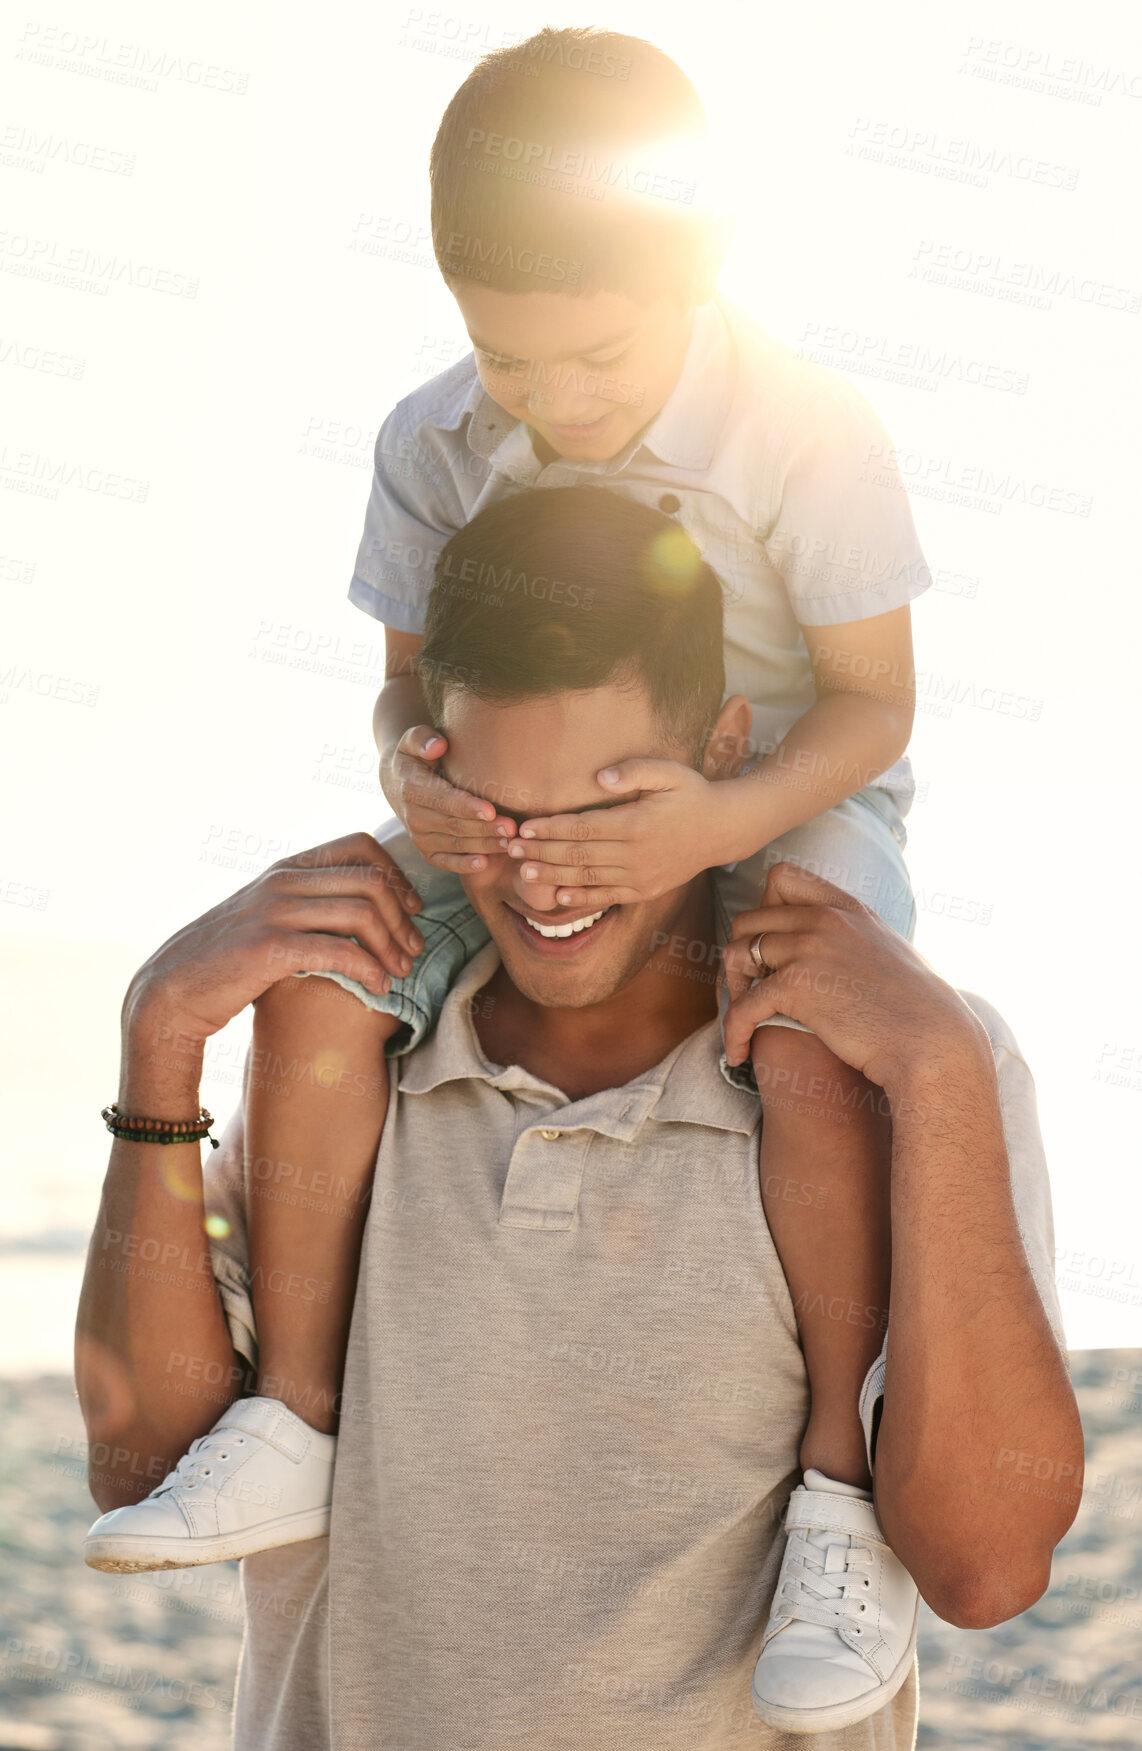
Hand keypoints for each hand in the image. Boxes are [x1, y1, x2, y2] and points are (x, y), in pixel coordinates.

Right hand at [124, 832, 425, 1048]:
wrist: (173, 989)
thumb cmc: (228, 960)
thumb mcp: (267, 917)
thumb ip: (306, 904)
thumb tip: (360, 908)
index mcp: (286, 869)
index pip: (359, 846)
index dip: (397, 876)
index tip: (413, 910)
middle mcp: (282, 882)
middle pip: (370, 880)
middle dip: (403, 917)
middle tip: (414, 950)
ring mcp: (274, 911)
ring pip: (361, 912)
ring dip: (391, 945)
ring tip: (400, 972)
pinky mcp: (269, 947)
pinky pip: (338, 950)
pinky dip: (368, 969)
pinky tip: (378, 988)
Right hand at [385, 725, 519, 872]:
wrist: (397, 781)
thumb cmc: (416, 755)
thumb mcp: (413, 739)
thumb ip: (423, 739)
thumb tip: (438, 746)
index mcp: (411, 789)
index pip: (443, 800)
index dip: (467, 807)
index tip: (491, 810)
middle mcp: (413, 817)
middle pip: (454, 825)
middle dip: (484, 829)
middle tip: (512, 828)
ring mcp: (419, 837)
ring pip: (455, 844)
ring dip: (483, 846)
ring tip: (510, 843)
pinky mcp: (426, 851)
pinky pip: (445, 861)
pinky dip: (463, 865)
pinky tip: (484, 863)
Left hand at [506, 760, 723, 907]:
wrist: (724, 829)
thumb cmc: (692, 794)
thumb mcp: (670, 772)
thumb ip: (634, 771)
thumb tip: (598, 776)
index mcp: (637, 823)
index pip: (583, 826)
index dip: (551, 827)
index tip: (524, 825)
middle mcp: (636, 854)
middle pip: (579, 854)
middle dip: (542, 851)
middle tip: (511, 849)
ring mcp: (641, 876)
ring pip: (587, 878)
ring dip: (553, 875)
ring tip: (524, 872)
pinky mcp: (645, 891)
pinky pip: (607, 896)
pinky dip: (580, 898)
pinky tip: (557, 896)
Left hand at [722, 862, 990, 1096]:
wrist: (933, 1042)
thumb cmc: (919, 1011)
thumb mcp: (888, 953)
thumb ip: (857, 941)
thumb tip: (843, 953)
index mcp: (846, 908)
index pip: (781, 878)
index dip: (763, 909)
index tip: (768, 944)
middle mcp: (824, 919)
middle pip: (748, 920)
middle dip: (740, 955)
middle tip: (748, 992)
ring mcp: (808, 948)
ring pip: (735, 955)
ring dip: (730, 990)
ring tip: (741, 1021)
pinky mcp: (796, 986)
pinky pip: (742, 1005)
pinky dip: (732, 1031)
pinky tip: (737, 1053)